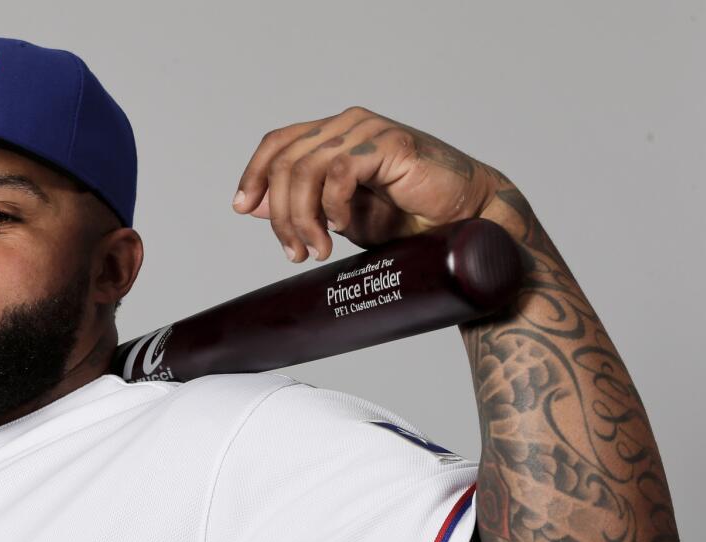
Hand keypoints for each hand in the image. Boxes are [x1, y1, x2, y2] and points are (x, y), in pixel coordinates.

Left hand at [232, 106, 499, 261]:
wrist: (463, 222)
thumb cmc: (408, 219)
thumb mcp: (339, 216)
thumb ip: (301, 204)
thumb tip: (253, 206)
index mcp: (333, 135)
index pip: (278, 144)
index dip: (253, 174)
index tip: (242, 209)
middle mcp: (347, 125)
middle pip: (285, 161)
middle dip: (280, 213)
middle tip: (294, 252)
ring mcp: (368, 130)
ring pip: (305, 169)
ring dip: (302, 217)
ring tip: (316, 250)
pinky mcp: (389, 144)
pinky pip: (338, 172)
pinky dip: (332, 206)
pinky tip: (342, 227)